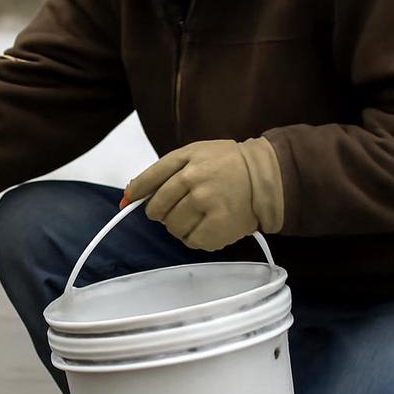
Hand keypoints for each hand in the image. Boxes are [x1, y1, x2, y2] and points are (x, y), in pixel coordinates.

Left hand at [122, 137, 283, 250]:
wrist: (264, 176)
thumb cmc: (227, 164)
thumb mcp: (194, 153)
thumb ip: (162, 170)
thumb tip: (129, 194)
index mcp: (186, 160)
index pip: (149, 180)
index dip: (136, 194)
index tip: (129, 201)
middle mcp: (194, 181)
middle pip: (157, 210)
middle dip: (162, 212)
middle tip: (177, 207)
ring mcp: (207, 205)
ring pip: (173, 228)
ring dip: (179, 225)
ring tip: (197, 215)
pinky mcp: (218, 227)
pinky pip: (191, 241)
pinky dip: (195, 237)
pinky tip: (206, 225)